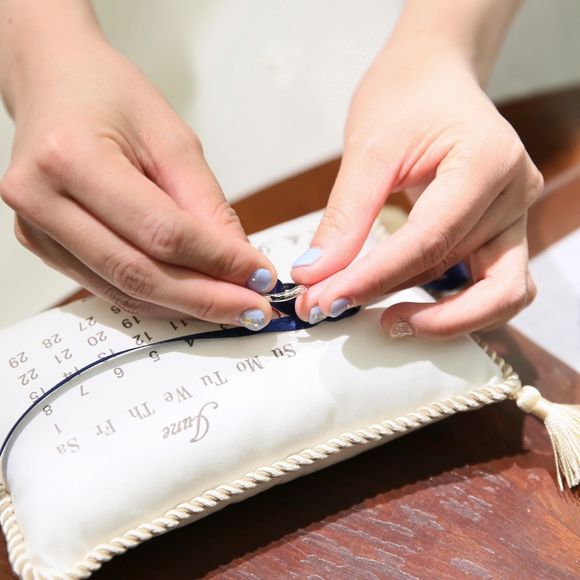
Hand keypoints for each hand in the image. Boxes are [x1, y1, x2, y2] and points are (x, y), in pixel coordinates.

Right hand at [0, 36, 275, 329]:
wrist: (55, 84)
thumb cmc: (109, 96)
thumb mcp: (173, 140)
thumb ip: (207, 206)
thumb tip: (240, 260)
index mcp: (71, 158)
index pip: (162, 232)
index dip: (218, 262)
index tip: (259, 275)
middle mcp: (41, 199)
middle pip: (139, 273)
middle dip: (206, 298)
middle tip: (252, 308)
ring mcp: (37, 230)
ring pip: (124, 290)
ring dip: (184, 305)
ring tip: (231, 305)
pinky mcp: (45, 247)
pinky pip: (110, 287)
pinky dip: (157, 298)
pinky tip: (191, 296)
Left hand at [292, 46, 541, 337]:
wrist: (434, 79)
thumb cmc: (407, 99)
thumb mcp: (368, 150)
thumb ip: (344, 219)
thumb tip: (315, 276)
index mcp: (486, 161)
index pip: (429, 239)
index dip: (374, 277)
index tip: (324, 298)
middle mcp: (514, 194)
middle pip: (453, 267)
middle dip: (389, 296)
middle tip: (332, 307)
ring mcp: (516, 217)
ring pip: (490, 293)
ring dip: (436, 318)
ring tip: (381, 319)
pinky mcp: (503, 233)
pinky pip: (493, 287)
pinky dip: (456, 307)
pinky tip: (411, 305)